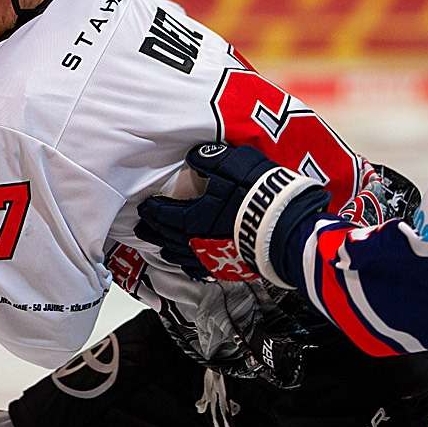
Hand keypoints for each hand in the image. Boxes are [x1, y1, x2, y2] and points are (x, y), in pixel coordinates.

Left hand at [135, 143, 328, 285]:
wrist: (284, 226)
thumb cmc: (256, 194)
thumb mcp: (230, 164)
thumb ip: (208, 159)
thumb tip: (194, 156)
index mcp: (191, 217)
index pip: (162, 214)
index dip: (152, 209)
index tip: (145, 206)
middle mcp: (195, 241)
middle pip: (165, 237)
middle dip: (152, 231)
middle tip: (143, 227)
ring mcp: (210, 258)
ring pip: (179, 256)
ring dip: (166, 248)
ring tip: (160, 246)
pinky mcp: (227, 268)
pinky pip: (199, 270)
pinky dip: (188, 265)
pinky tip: (188, 264)